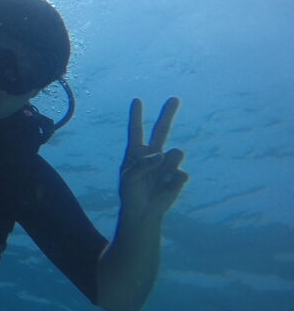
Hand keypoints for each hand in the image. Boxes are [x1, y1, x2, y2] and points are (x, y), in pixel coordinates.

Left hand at [119, 97, 188, 220]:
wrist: (143, 213)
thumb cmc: (131, 194)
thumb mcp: (129, 179)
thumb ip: (142, 164)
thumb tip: (161, 154)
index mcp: (136, 152)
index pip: (136, 130)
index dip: (136, 116)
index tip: (137, 100)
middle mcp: (152, 154)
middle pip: (161, 130)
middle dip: (167, 114)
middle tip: (174, 98)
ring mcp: (166, 164)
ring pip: (175, 153)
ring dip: (169, 164)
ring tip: (158, 179)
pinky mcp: (177, 176)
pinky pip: (180, 173)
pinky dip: (173, 181)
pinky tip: (165, 189)